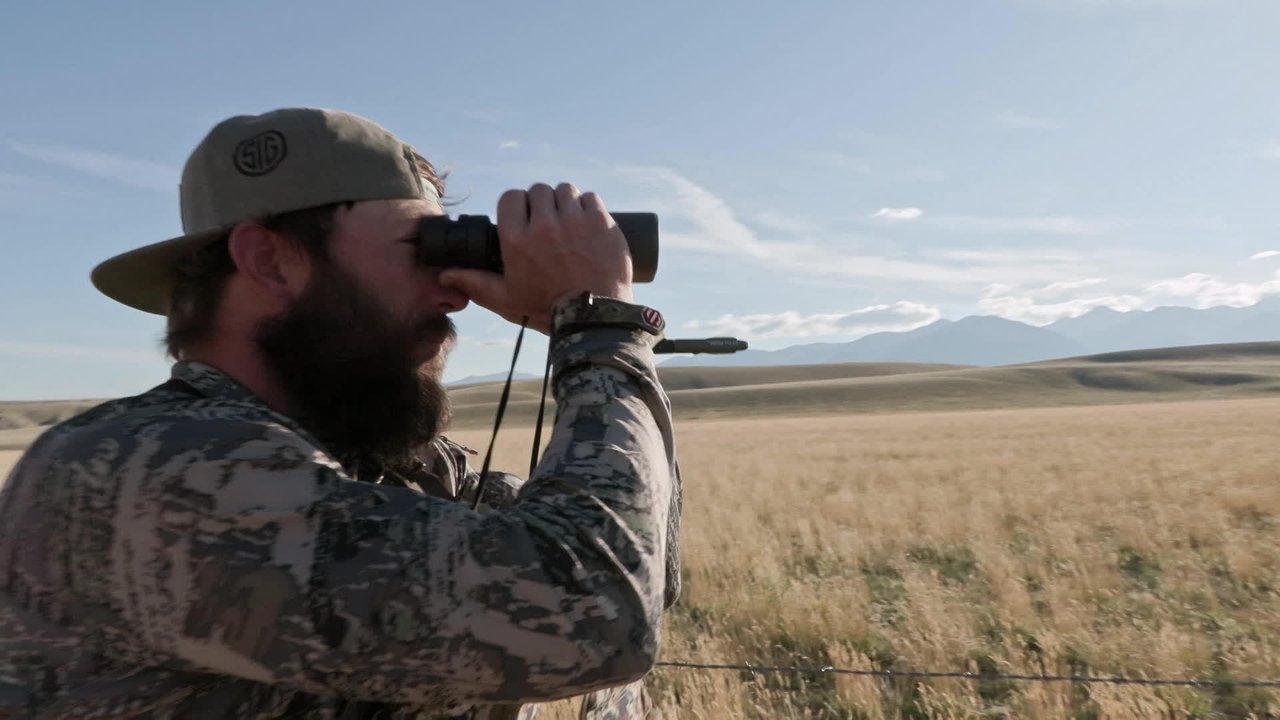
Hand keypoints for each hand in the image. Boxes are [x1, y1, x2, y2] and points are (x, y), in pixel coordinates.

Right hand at [439, 183, 633, 332]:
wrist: (592, 317)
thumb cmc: (546, 310)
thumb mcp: (505, 298)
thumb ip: (474, 282)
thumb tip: (446, 274)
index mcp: (516, 239)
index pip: (511, 197)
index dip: (518, 205)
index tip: (525, 218)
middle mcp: (544, 225)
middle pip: (539, 190)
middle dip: (542, 204)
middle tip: (550, 224)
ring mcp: (574, 221)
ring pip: (566, 190)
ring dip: (566, 203)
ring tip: (570, 225)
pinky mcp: (601, 222)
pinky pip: (591, 198)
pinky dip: (589, 208)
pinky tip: (588, 227)